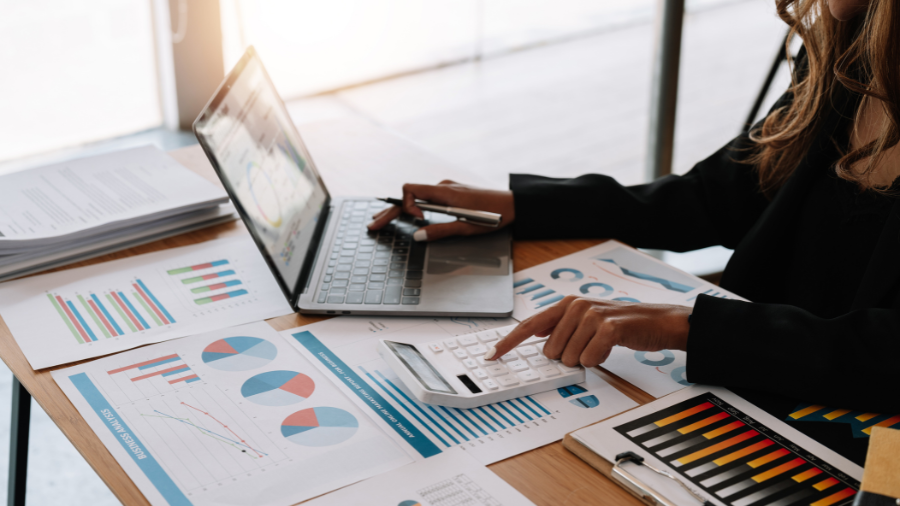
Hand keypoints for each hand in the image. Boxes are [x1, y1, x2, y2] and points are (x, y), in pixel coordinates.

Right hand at [367, 180, 514, 241]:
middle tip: (374, 225)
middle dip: (390, 211)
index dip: (406, 206)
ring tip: (383, 220)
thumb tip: (417, 236)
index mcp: (445, 193)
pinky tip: (407, 215)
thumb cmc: (494, 216)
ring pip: (416, 197)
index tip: (417, 221)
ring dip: (400, 209)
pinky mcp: (452, 193)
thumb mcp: (467, 228)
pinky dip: (413, 206)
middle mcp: (443, 187)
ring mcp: (447, 189)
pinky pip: (427, 197)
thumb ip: (440, 231)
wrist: (514, 204)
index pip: (411, 190)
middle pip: (408, 196)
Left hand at [485, 296, 690, 367]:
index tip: (492, 354)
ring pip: (569, 358)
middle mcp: (575, 306)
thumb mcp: (585, 320)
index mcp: (566, 304)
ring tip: (600, 345)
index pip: (529, 325)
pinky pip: (589, 359)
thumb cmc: (619, 324)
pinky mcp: (608, 327)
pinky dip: (598, 360)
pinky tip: (609, 348)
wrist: (655, 322)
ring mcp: (591, 315)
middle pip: (551, 351)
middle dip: (568, 357)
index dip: (509, 342)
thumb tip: (535, 333)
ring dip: (585, 359)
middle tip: (588, 346)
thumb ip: (559, 325)